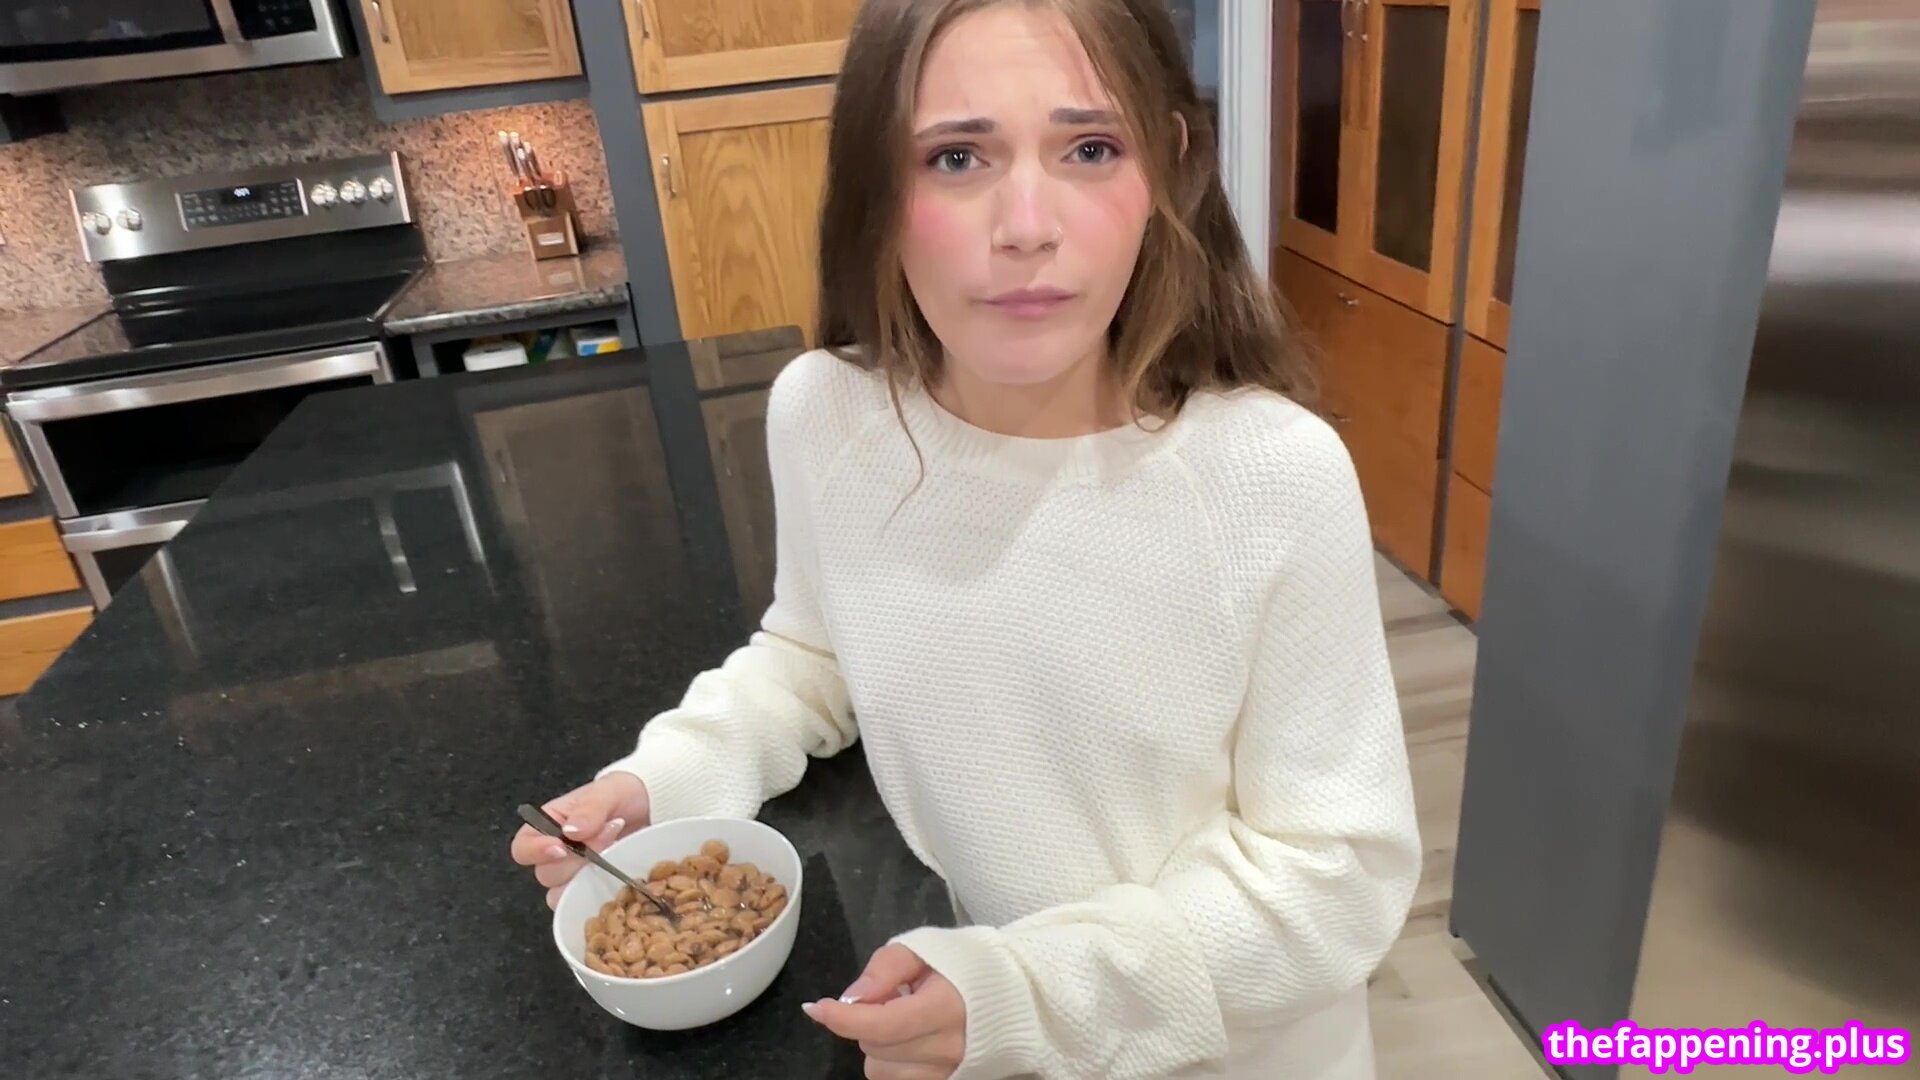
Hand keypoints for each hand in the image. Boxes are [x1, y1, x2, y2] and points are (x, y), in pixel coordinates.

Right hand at [508, 771, 650, 907]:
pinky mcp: (594, 890)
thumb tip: (571, 831)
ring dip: (589, 877)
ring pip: (563, 895)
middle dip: (578, 858)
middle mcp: (556, 855)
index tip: (561, 847)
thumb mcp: (607, 792)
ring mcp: (575, 875)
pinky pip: (585, 905)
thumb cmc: (622, 795)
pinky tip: (621, 874)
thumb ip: (589, 809)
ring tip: (616, 851)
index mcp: (548, 827)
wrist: (653, 807)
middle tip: (609, 834)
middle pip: (547, 875)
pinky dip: (601, 894)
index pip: (523, 848)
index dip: (536, 852)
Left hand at [804, 943, 966, 1079]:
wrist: (1015, 995)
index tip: (816, 1006)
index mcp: (946, 1008)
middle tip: (892, 997)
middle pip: (875, 1048)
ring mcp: (948, 1073)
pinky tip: (912, 1040)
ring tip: (905, 1019)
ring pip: (880, 1071)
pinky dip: (893, 1062)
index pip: (882, 1025)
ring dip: (879, 1046)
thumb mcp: (926, 948)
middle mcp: (948, 1049)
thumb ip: (887, 967)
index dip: (843, 1018)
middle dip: (867, 1022)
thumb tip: (851, 997)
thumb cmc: (966, 965)